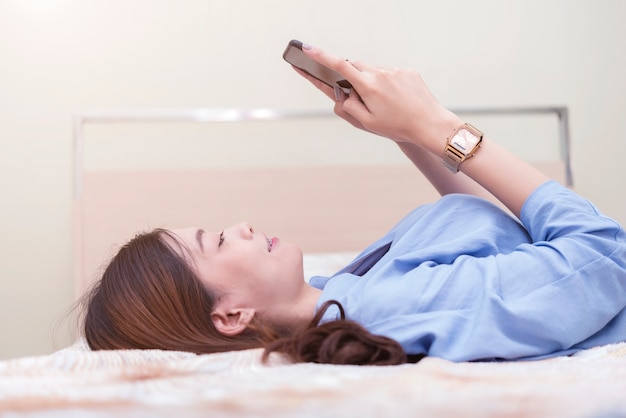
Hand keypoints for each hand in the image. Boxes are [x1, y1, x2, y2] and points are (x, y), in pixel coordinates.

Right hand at [295, 44, 461, 147]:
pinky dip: (389, 84)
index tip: (308, 49)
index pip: (339, 65)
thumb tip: (343, 93)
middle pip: (356, 67)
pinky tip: (398, 100)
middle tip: (358, 96)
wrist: (429, 124)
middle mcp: (380, 73)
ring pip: (375, 72)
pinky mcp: (408, 72)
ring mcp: (395, 71)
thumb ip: (349, 106)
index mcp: (367, 86)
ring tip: (385, 104)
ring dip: (372, 83)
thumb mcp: (367, 122)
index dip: (321, 56)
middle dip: (352, 77)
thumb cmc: (397, 127)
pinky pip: (391, 74)